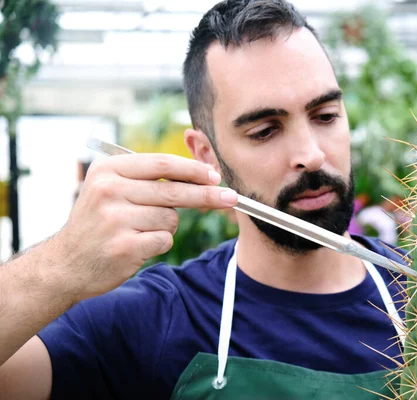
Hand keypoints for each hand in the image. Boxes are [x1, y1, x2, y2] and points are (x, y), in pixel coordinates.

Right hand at [48, 153, 237, 301]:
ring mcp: (115, 219)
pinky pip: (164, 239)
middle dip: (207, 194)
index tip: (215, 176)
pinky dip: (158, 242)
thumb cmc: (98, 223)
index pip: (162, 164)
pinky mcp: (124, 246)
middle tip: (231, 198)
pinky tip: (136, 245)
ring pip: (170, 218)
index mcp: (108, 170)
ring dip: (165, 226)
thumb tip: (201, 175)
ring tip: (139, 230)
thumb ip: (148, 180)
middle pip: (174, 191)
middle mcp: (109, 191)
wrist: (66, 264)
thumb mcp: (111, 190)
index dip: (193, 170)